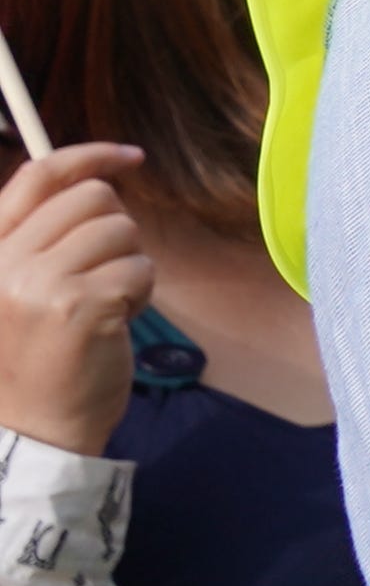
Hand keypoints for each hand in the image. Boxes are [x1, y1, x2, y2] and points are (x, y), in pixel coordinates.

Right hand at [0, 150, 147, 454]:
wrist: (34, 430)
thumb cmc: (38, 357)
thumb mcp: (21, 288)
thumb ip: (44, 235)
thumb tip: (101, 175)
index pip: (37, 176)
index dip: (89, 155)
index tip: (130, 157)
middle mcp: (5, 263)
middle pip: (93, 198)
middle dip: (115, 231)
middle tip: (101, 276)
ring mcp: (40, 284)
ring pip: (123, 230)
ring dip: (128, 265)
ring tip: (101, 305)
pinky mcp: (82, 305)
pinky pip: (140, 268)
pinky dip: (140, 293)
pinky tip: (113, 323)